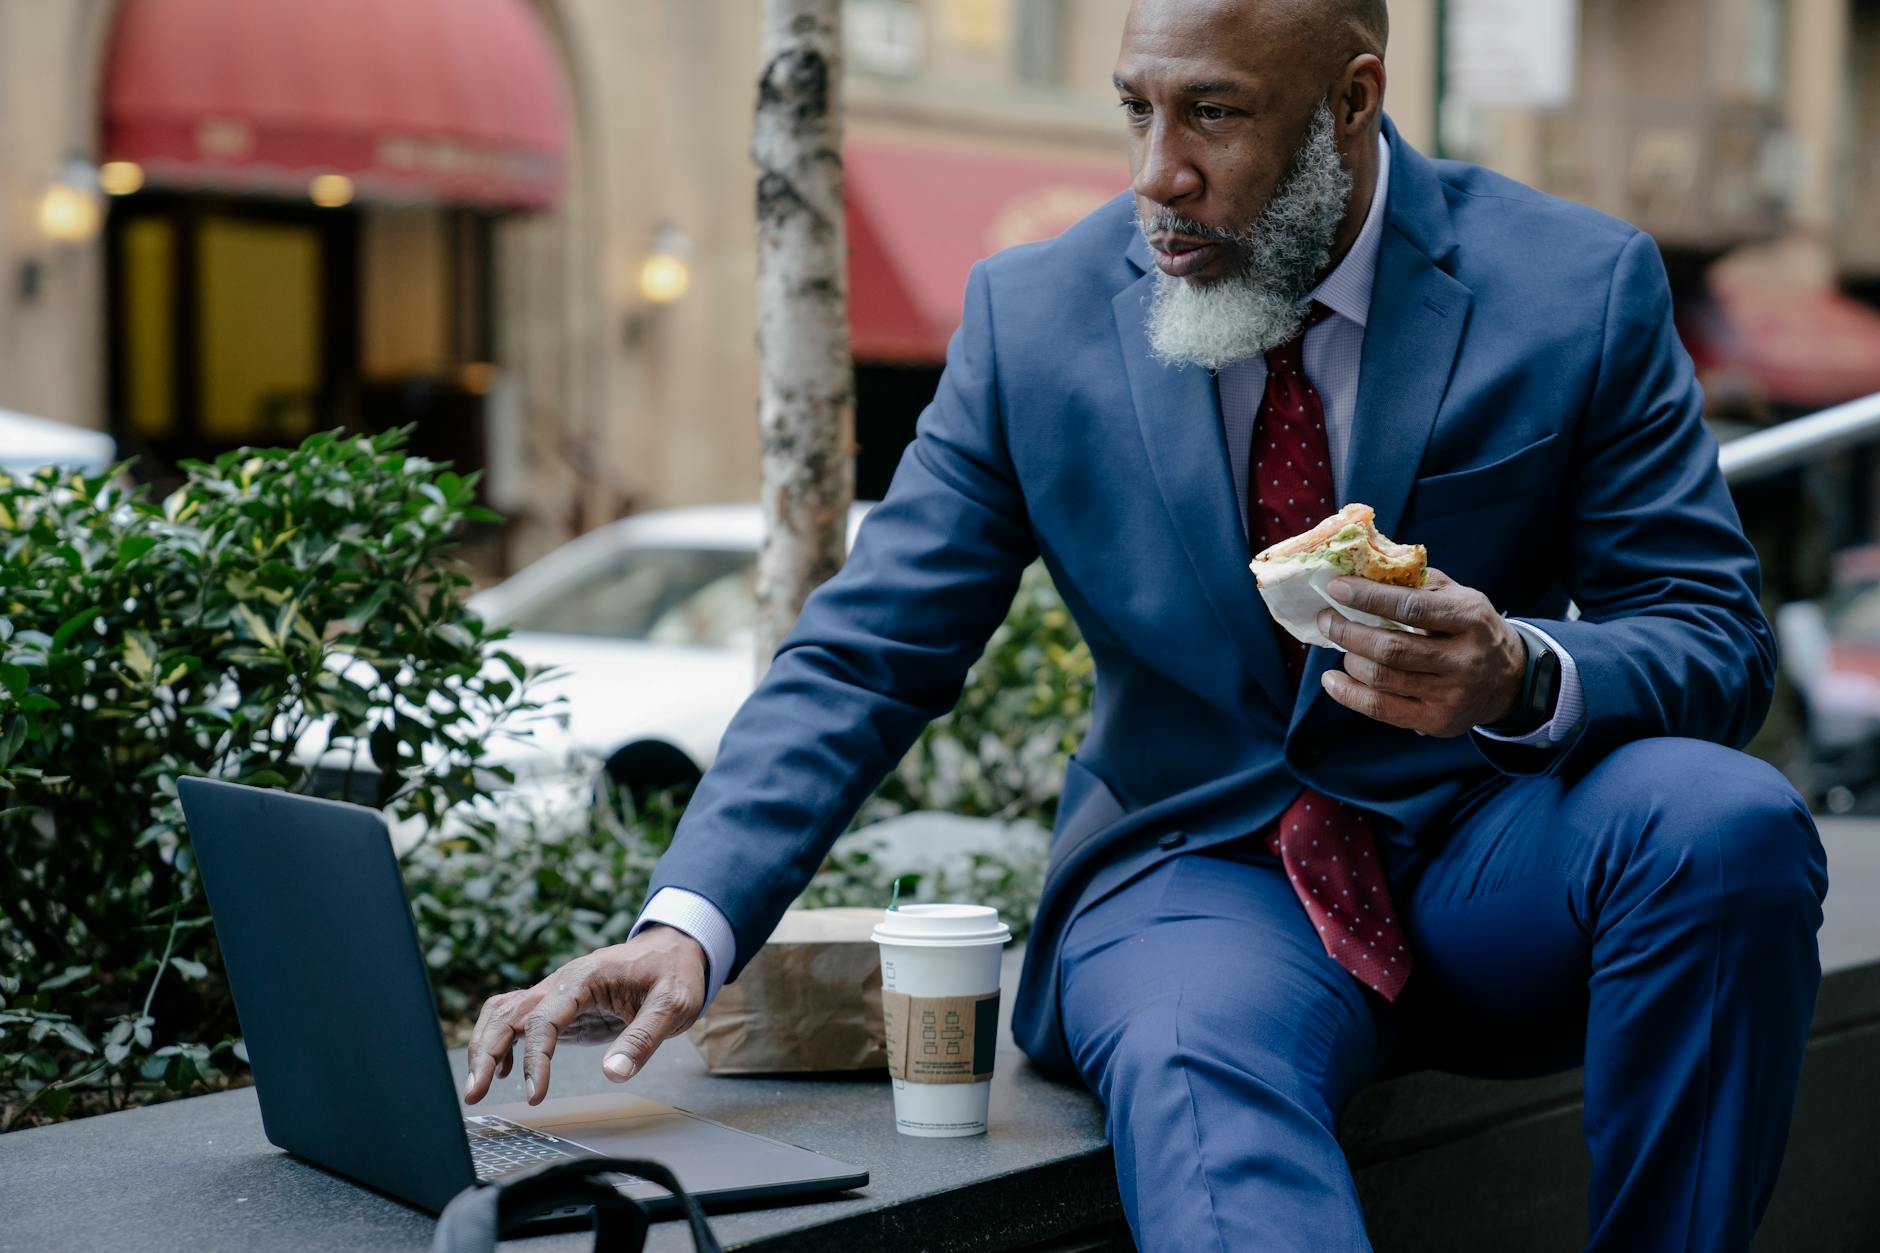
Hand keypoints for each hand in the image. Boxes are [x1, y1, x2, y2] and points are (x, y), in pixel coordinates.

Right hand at [462, 924, 707, 1105]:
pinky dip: (501, 1042)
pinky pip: (519, 1020)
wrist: (675, 950)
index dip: (534, 1058)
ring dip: (485, 1046)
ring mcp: (558, 993)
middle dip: (485, 1052)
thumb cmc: (675, 974)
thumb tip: (613, 1074)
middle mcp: (562, 982)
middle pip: (508, 1013)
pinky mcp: (561, 1008)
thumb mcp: (673, 1005)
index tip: (534, 1095)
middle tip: (474, 1094)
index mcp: (585, 977)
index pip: (544, 1019)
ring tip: (477, 1088)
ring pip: (504, 1013)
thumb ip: (643, 1038)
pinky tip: (504, 1072)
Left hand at [1313, 568, 1526, 736]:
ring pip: (1382, 679)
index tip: (1337, 587)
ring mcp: (1452, 696)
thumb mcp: (1460, 597)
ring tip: (1338, 643)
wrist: (1510, 680)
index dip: (1369, 597)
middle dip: (1348, 631)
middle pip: (1391, 648)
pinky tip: (1332, 680)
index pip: (1412, 607)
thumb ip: (1419, 584)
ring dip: (1349, 659)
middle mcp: (1465, 661)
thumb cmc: (1471, 629)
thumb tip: (1364, 570)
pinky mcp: (1437, 722)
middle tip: (1326, 618)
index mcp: (1471, 620)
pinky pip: (1381, 709)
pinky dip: (1349, 694)